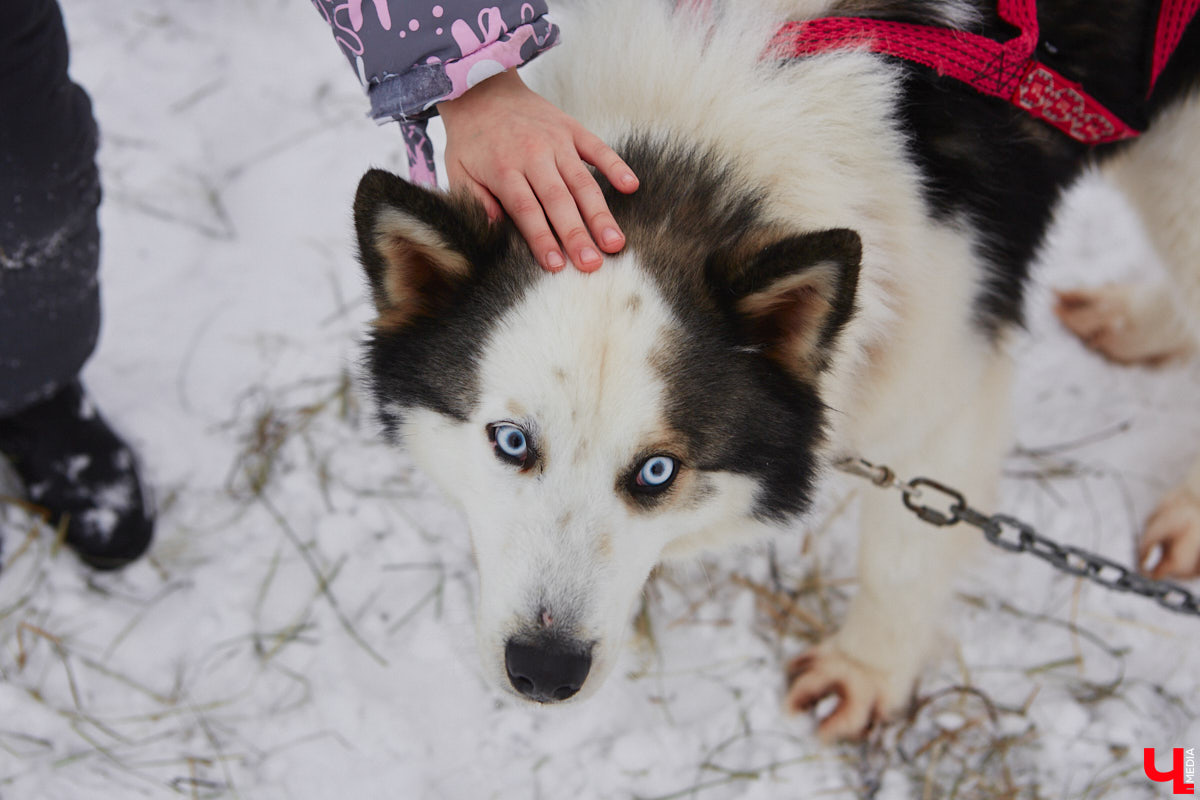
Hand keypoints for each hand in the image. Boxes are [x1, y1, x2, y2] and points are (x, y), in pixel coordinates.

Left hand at [437, 69, 637, 271]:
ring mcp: (556, 141)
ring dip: (600, 214)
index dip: (542, 239)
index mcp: (504, 169)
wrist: (481, 88)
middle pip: (559, 201)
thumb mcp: (457, 170)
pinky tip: (631, 187)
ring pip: (582, 182)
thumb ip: (475, 201)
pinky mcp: (572, 129)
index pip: (526, 210)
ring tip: (615, 243)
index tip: (556, 265)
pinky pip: (598, 148)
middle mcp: (534, 155)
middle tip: (593, 264)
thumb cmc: (471, 139)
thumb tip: (496, 230)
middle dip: (577, 235)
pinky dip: (616, 166)